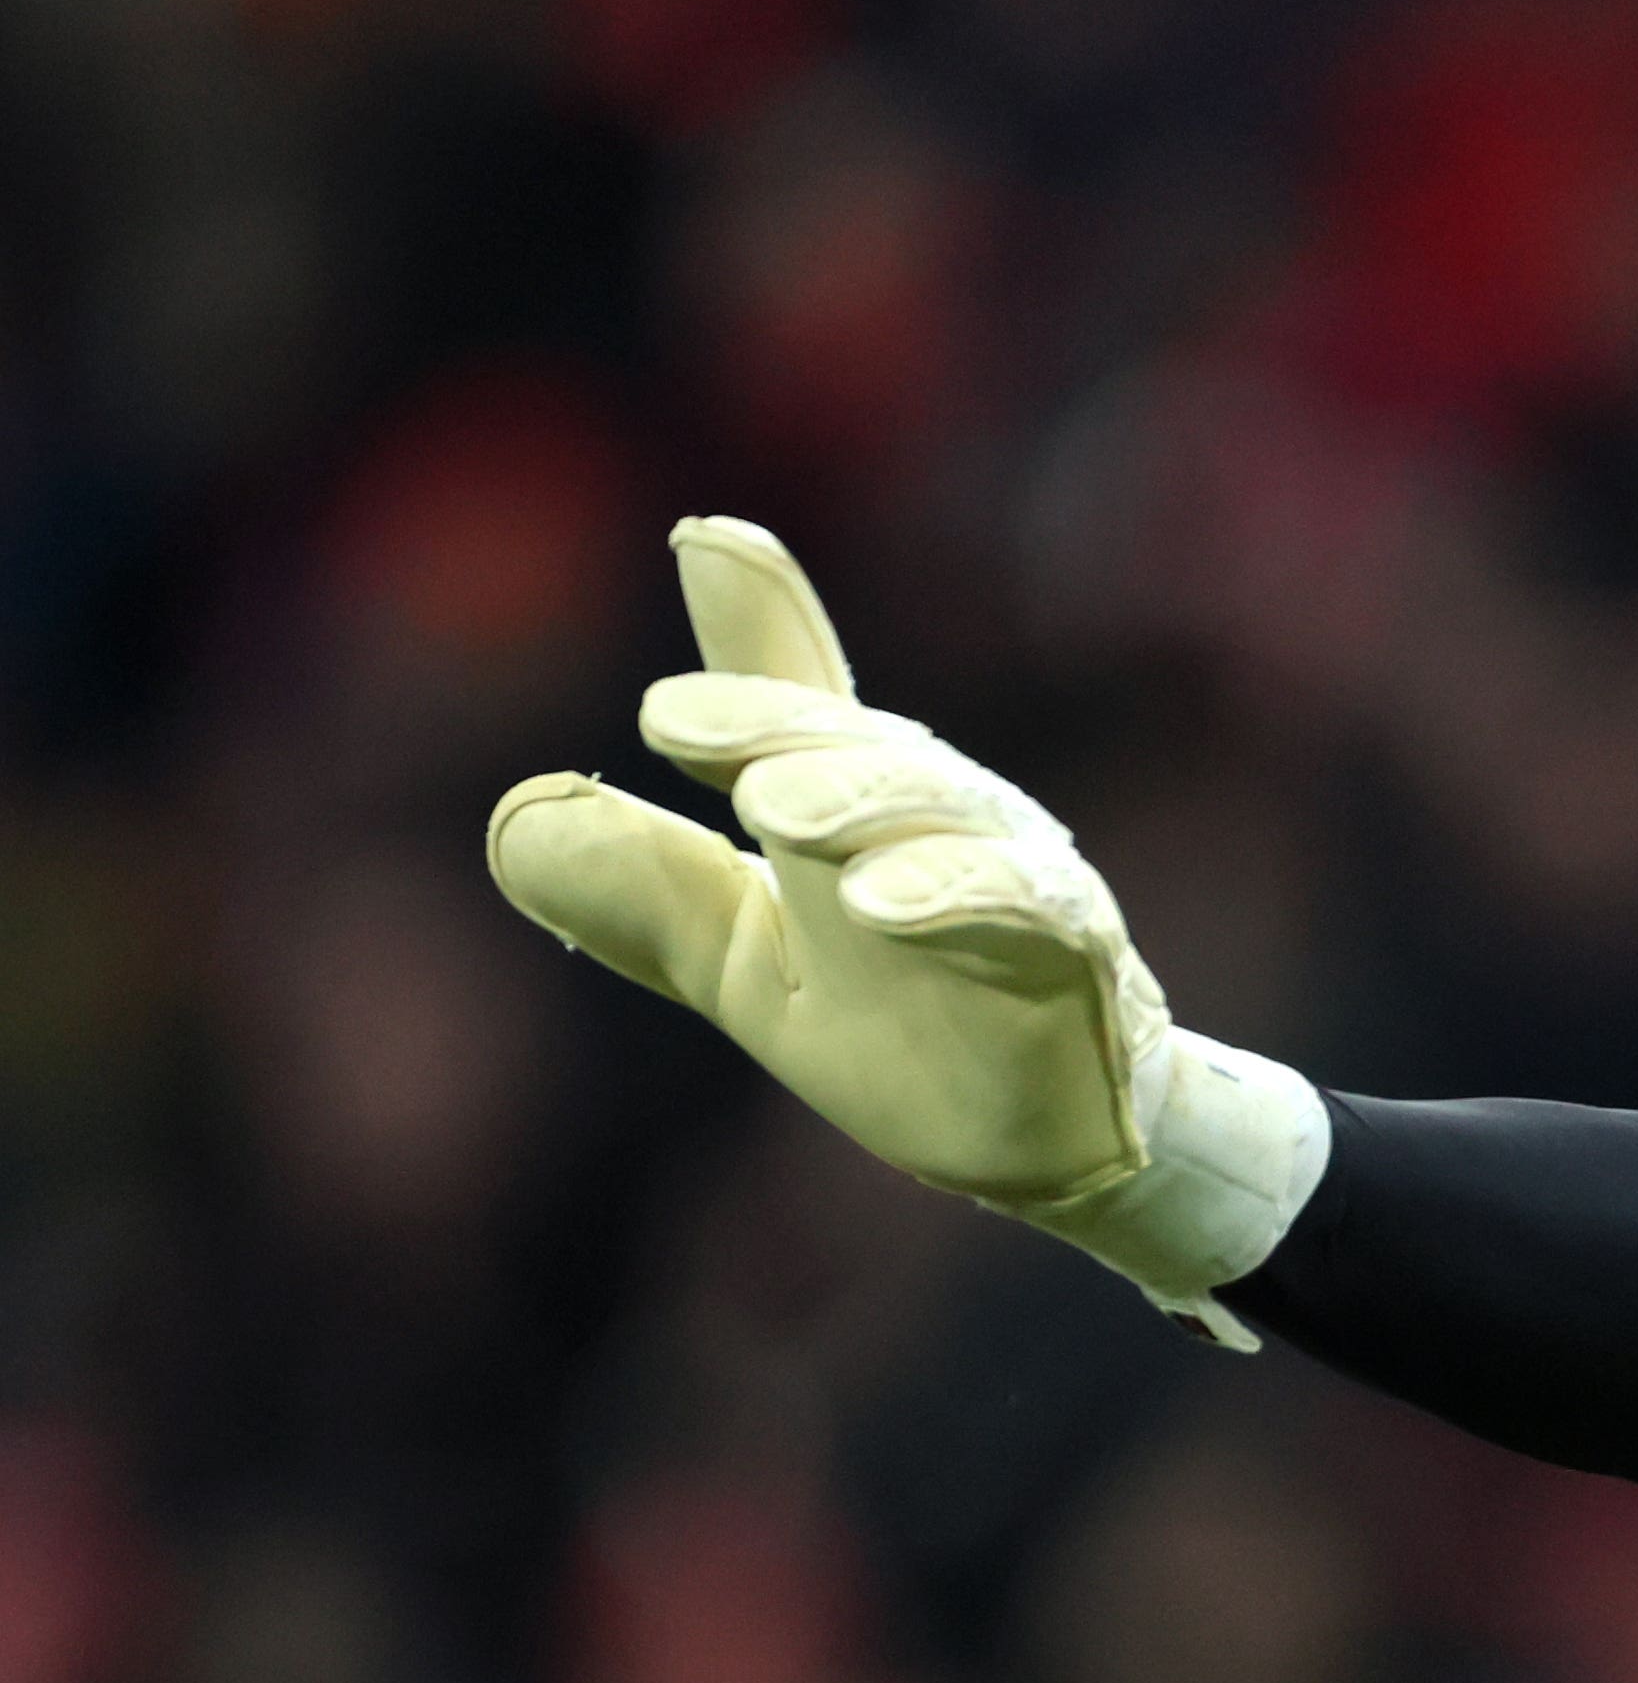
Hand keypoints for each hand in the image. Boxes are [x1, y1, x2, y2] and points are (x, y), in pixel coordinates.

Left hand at [485, 516, 1323, 1347]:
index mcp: (858, 802)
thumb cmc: (900, 1030)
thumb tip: (516, 819)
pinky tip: (881, 901)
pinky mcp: (1076, 953)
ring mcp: (1018, 874)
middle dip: (775, 720)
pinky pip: (1027, 906)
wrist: (1039, 1142)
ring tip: (771, 807)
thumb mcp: (742, 961)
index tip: (702, 540)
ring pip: (944, 811)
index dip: (760, 628)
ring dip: (858, 798)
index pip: (803, 703)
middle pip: (861, 745)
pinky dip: (958, 892)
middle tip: (674, 718)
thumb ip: (648, 892)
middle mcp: (941, 815)